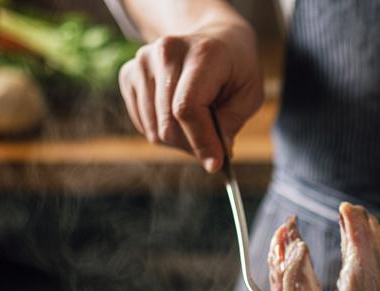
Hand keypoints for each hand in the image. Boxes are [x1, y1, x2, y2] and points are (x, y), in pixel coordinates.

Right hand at [118, 21, 262, 172]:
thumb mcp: (250, 93)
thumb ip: (232, 123)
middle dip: (192, 145)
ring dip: (178, 140)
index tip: (214, 163)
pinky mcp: (129, 73)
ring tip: (199, 125)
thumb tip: (212, 155)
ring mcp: (143, 61)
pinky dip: (161, 130)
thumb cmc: (236, 69)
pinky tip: (178, 115)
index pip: (187, 107)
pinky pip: (141, 122)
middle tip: (211, 147)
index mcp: (202, 53)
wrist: (215, 39)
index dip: (200, 140)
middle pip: (168, 123)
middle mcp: (166, 52)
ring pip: (153, 129)